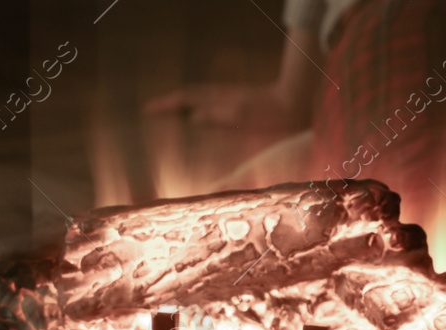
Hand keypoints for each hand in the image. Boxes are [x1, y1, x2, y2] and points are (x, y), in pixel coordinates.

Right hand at [145, 82, 303, 135]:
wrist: (298, 102)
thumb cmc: (273, 114)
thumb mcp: (245, 117)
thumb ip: (219, 116)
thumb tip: (194, 117)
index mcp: (220, 101)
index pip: (186, 99)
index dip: (166, 105)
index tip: (148, 110)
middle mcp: (222, 97)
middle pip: (188, 97)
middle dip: (169, 104)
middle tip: (151, 111)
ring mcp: (230, 100)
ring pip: (198, 99)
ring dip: (181, 105)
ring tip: (168, 112)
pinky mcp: (238, 105)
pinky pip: (208, 104)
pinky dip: (196, 108)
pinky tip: (197, 115)